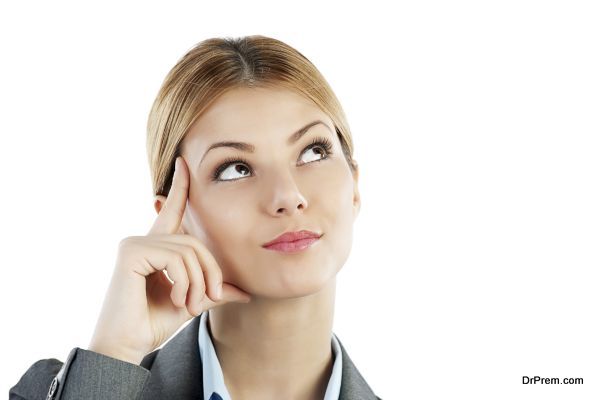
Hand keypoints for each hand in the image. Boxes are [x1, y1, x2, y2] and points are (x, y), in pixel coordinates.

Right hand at [88, 156, 251, 364]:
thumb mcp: (191, 301)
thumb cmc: (153, 323)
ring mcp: (134, 244)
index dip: (179, 187)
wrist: (126, 346)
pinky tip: (176, 299)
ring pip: (188, 250)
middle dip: (209, 271)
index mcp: (156, 247)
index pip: (171, 211)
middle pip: (194, 242)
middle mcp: (143, 240)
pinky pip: (175, 258)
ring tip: (189, 304)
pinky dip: (183, 281)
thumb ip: (214, 291)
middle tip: (209, 298)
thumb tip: (246, 292)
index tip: (184, 163)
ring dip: (197, 282)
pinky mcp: (131, 253)